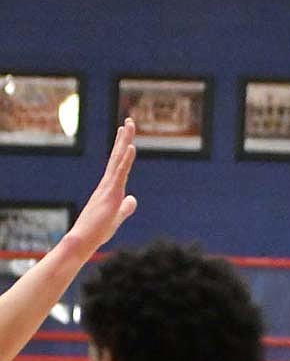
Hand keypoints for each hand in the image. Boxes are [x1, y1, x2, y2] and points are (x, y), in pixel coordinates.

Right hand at [69, 118, 137, 251]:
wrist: (84, 239)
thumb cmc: (98, 230)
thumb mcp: (117, 217)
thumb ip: (126, 207)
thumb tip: (133, 199)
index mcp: (109, 188)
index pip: (118, 164)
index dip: (123, 148)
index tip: (126, 134)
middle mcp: (108, 183)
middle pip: (117, 156)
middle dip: (124, 138)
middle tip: (129, 120)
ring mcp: (109, 186)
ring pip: (118, 159)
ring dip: (125, 141)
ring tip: (129, 125)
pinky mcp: (111, 193)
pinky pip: (120, 173)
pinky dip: (126, 159)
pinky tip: (131, 147)